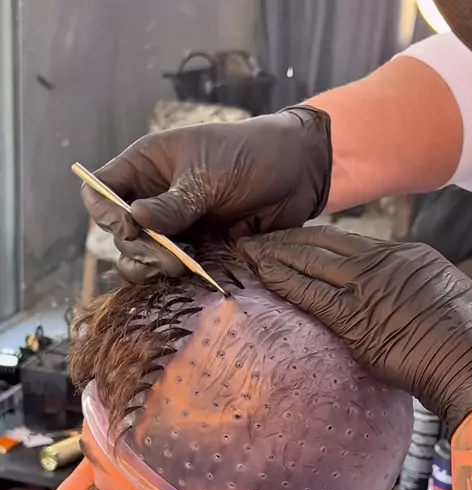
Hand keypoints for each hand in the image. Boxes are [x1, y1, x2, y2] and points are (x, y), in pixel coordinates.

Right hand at [81, 106, 330, 282]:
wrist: (299, 172)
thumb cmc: (250, 154)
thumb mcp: (207, 174)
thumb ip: (172, 204)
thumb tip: (132, 221)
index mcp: (145, 167)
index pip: (99, 190)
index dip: (104, 212)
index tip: (129, 225)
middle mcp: (152, 199)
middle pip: (120, 234)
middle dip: (138, 248)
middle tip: (169, 254)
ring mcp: (174, 228)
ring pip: (142, 260)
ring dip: (153, 268)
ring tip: (182, 265)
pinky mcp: (197, 251)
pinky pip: (175, 272)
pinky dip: (179, 279)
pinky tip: (196, 275)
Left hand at [238, 225, 471, 432]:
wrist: (471, 358)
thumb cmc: (461, 336)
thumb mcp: (433, 292)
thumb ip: (400, 287)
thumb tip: (377, 298)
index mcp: (402, 254)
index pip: (345, 241)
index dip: (310, 239)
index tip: (285, 240)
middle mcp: (382, 261)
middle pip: (321, 242)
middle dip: (283, 239)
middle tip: (251, 237)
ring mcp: (368, 287)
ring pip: (310, 261)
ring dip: (273, 255)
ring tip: (244, 252)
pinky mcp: (356, 317)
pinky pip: (310, 294)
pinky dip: (282, 282)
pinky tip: (260, 275)